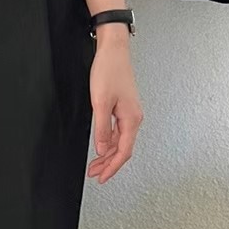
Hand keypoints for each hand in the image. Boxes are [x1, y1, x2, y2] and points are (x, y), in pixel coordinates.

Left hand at [87, 27, 142, 183]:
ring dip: (107, 155)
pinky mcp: (124, 108)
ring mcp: (130, 114)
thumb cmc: (110, 70)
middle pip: (123, 150)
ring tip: (95, 164)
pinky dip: (109, 142)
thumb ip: (102, 128)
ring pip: (120, 142)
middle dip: (108, 164)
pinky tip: (101, 146)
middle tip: (94, 174)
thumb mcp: (101, 102)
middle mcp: (134, 118)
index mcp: (131, 119)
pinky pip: (118, 132)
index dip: (112, 168)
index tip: (101, 178)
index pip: (123, 152)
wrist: (113, 51)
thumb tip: (102, 149)